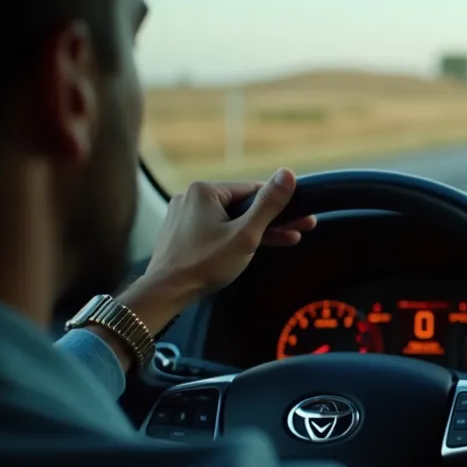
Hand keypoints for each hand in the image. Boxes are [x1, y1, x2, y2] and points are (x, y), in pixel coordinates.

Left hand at [111, 168, 315, 364]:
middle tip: (301, 228)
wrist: (165, 293)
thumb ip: (268, 205)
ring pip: (230, 219)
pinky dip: (235, 237)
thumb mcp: (245, 235)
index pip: (253, 190)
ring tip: (288, 239)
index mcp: (205, 190)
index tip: (301, 215)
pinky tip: (254, 246)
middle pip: (242, 205)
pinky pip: (216, 229)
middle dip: (272, 219)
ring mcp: (184, 216)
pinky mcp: (181, 233)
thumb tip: (288, 173)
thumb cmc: (206, 263)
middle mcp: (191, 197)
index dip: (279, 203)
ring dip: (257, 230)